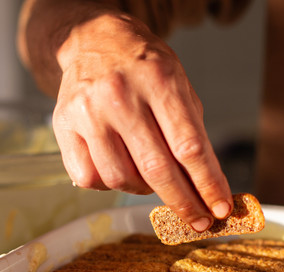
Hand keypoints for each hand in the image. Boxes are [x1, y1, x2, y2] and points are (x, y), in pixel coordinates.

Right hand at [53, 12, 232, 230]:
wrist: (94, 40)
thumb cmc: (144, 68)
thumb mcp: (179, 85)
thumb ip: (193, 133)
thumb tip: (209, 187)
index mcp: (158, 80)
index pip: (189, 146)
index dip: (207, 183)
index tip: (220, 208)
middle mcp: (120, 96)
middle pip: (157, 168)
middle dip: (183, 202)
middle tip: (199, 221)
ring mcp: (88, 112)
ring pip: (121, 179)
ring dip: (144, 191)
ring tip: (153, 181)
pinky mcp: (63, 126)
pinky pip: (89, 178)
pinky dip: (110, 185)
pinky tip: (121, 171)